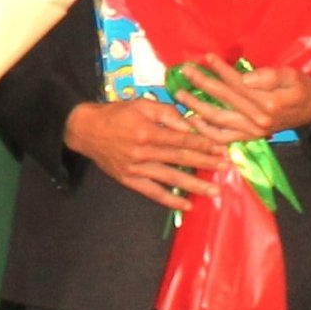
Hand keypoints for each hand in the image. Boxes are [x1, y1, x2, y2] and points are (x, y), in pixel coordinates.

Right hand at [61, 96, 234, 209]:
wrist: (85, 130)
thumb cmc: (115, 114)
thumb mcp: (140, 104)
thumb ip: (165, 112)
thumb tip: (188, 124)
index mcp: (147, 131)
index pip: (182, 139)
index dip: (203, 144)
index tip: (220, 148)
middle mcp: (143, 152)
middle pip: (180, 158)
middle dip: (205, 163)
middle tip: (225, 168)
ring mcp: (136, 168)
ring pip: (171, 178)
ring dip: (194, 185)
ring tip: (214, 191)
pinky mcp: (129, 180)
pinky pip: (153, 193)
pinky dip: (170, 200)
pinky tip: (187, 205)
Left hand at [178, 59, 310, 139]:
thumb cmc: (303, 88)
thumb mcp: (291, 75)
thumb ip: (267, 76)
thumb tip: (244, 77)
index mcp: (267, 103)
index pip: (236, 84)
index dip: (219, 70)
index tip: (205, 57)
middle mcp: (257, 120)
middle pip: (222, 100)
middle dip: (201, 84)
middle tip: (185, 71)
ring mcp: (253, 131)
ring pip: (217, 120)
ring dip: (197, 106)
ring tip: (181, 94)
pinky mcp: (250, 137)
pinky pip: (223, 138)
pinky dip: (206, 131)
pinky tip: (193, 120)